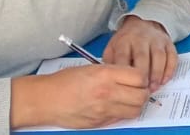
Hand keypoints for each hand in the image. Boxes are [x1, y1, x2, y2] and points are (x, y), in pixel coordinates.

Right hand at [27, 64, 149, 128]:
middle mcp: (107, 92)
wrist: (46, 99)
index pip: (139, 77)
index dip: (142, 77)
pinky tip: (114, 107)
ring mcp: (104, 110)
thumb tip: (131, 77)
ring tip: (128, 99)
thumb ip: (113, 72)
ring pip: (135, 111)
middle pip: (142, 96)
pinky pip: (120, 119)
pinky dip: (122, 113)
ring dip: (135, 105)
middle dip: (143, 92)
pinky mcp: (99, 122)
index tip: (138, 78)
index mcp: (105, 75)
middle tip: (137, 90)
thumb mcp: (91, 68)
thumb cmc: (65, 81)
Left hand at [104, 16, 177, 92]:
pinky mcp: (168, 42)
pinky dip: (169, 70)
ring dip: (157, 74)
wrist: (142, 24)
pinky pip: (172, 56)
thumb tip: (110, 82)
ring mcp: (156, 40)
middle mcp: (141, 38)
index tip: (126, 88)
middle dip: (143, 76)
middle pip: (142, 57)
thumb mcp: (112, 48)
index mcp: (124, 41)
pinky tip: (164, 81)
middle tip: (142, 92)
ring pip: (159, 57)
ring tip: (153, 89)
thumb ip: (110, 63)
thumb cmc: (125, 42)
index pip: (124, 57)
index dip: (125, 74)